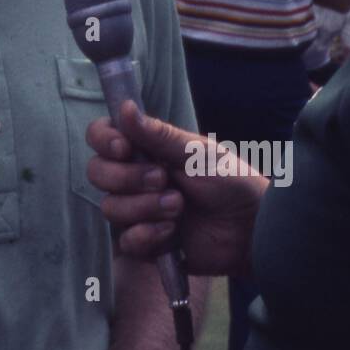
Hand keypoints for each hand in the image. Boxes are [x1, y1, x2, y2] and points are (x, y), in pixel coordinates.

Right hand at [87, 100, 265, 276]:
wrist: (253, 227)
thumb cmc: (231, 180)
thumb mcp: (197, 153)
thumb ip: (158, 134)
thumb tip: (124, 107)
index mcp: (144, 149)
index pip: (101, 137)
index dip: (103, 141)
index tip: (124, 147)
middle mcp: (134, 177)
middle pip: (97, 172)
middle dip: (126, 177)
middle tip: (162, 179)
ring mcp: (138, 210)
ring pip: (110, 208)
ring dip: (143, 207)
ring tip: (178, 207)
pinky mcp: (146, 242)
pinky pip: (126, 240)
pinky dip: (148, 234)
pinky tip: (173, 232)